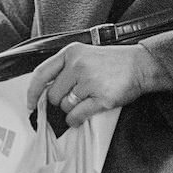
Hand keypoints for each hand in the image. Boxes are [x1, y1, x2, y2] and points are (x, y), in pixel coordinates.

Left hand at [26, 42, 172, 125]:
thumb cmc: (114, 62)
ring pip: (65, 106)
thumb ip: (66, 67)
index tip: (30, 104)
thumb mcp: (86, 54)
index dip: (32, 92)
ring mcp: (90, 82)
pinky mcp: (101, 98)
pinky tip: (81, 117)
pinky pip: (77, 115)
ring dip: (72, 109)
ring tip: (86, 100)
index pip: (41, 74)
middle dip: (60, 101)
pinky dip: (76, 120)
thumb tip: (44, 91)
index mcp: (71, 52)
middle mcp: (78, 65)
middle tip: (75, 97)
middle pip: (53, 94)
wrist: (141, 65)